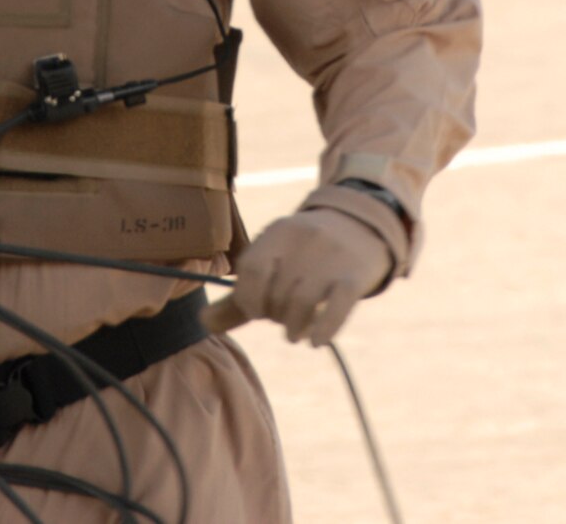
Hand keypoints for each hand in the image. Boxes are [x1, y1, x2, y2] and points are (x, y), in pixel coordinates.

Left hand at [225, 207, 393, 346]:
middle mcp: (303, 239)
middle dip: (275, 315)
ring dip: (294, 328)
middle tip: (282, 319)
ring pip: (302, 302)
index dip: (248, 298)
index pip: (251, 269)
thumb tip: (204, 322)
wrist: (361, 224)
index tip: (256, 310)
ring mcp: (331, 256)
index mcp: (277, 233)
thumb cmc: (306, 253)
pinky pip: (337, 307)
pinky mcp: (355, 275)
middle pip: (277, 291)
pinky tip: (317, 341)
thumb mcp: (274, 261)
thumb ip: (241, 295)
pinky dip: (324, 330)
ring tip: (295, 334)